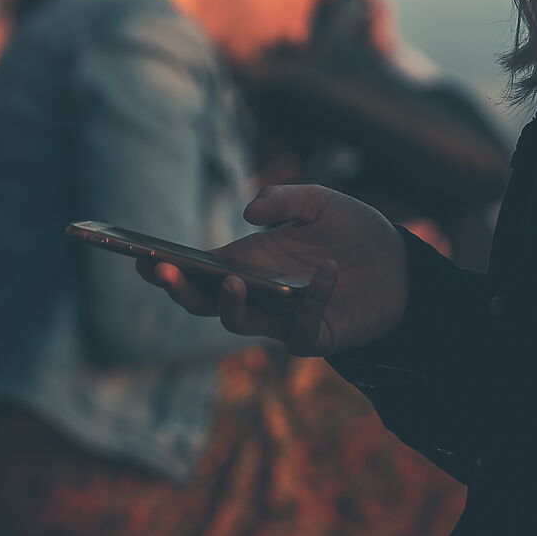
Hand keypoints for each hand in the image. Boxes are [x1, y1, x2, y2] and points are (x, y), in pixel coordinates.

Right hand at [134, 184, 408, 356]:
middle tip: (162, 270)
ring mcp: (284, 318)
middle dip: (180, 290)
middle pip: (205, 303)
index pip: (197, 271)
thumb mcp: (318, 200)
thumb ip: (283, 200)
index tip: (136, 256)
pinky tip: (326, 271)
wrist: (400, 263)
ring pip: (241, 324)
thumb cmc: (351, 230)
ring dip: (231, 305)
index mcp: (248, 261)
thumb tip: (246, 213)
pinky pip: (303, 327)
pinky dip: (312, 298)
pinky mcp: (317, 335)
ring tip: (233, 280)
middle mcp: (258, 293)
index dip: (166, 268)